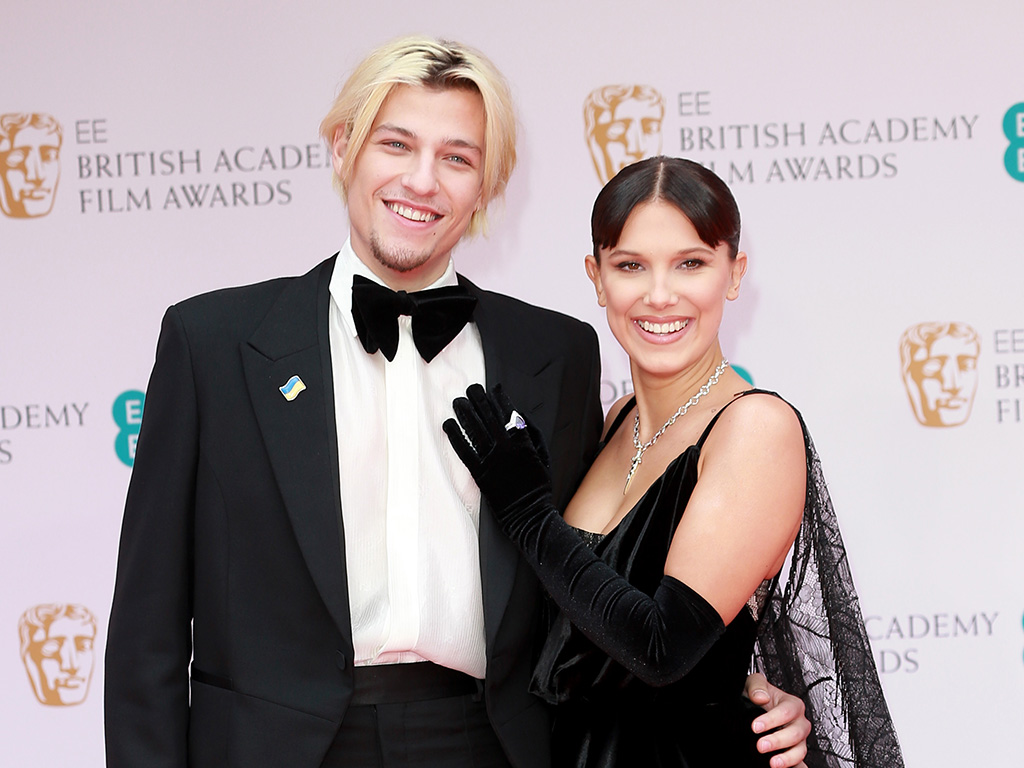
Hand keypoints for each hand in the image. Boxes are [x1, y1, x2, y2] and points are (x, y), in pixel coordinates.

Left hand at [444, 384, 551, 538]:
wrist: (529, 514)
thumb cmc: (538, 486)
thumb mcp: (544, 456)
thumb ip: (533, 434)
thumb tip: (519, 415)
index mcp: (523, 442)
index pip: (509, 413)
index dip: (499, 399)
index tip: (493, 389)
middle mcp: (506, 448)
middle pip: (489, 417)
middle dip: (479, 400)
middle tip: (471, 389)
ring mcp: (491, 460)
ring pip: (475, 430)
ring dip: (465, 413)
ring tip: (458, 402)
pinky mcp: (479, 473)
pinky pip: (464, 450)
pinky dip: (455, 436)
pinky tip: (448, 424)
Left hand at [744, 672, 809, 767]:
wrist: (757, 706)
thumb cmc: (760, 695)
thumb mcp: (755, 684)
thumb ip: (757, 686)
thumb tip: (760, 696)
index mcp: (792, 704)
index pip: (787, 712)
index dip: (772, 720)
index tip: (755, 726)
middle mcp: (799, 722)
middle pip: (795, 733)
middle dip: (778, 741)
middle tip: (761, 745)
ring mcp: (799, 739)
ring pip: (800, 750)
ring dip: (788, 758)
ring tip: (774, 763)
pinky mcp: (795, 752)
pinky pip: (801, 762)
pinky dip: (796, 766)